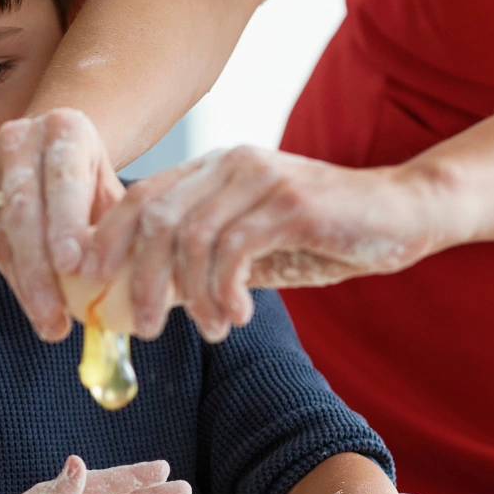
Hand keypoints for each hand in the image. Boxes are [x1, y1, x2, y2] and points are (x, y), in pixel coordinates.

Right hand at [0, 108, 125, 340]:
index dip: (66, 223)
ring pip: (3, 231)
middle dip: (39, 268)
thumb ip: (122, 229)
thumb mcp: (113, 195)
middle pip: (24, 209)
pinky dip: (13, 277)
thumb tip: (143, 281)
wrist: (53, 160)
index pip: (64, 178)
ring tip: (49, 322)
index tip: (73, 266)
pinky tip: (34, 303)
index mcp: (65, 128)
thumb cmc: (92, 184)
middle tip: (55, 314)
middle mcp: (20, 138)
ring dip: (26, 283)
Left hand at [83, 147, 447, 341]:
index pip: (140, 199)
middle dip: (137, 280)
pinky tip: (236, 318)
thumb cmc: (328, 233)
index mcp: (214, 169)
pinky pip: (233, 250)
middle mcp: (231, 164)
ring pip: (190, 239)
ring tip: (208, 330)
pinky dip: (224, 292)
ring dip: (189, 296)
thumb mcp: (257, 247)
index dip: (105, 241)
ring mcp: (261, 178)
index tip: (89, 285)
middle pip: (154, 220)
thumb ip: (208, 262)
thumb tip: (149, 296)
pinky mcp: (291, 202)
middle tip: (142, 327)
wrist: (404, 212)